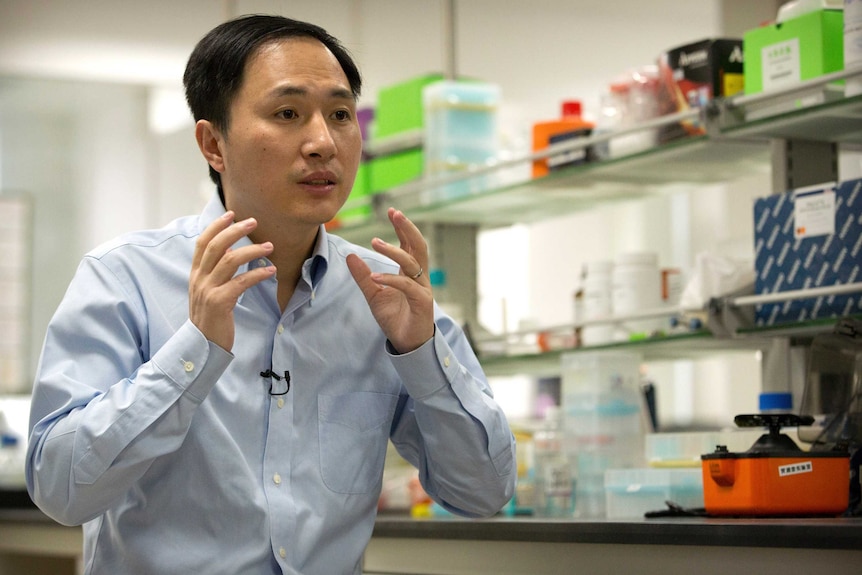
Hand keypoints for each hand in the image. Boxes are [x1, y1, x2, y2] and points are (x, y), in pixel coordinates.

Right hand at [189, 211, 275, 350]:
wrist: (203, 345)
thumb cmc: (210, 317)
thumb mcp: (207, 290)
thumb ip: (215, 270)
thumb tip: (229, 249)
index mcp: (195, 274)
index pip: (202, 243)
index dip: (216, 226)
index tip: (231, 214)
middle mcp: (199, 279)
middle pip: (216, 246)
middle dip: (235, 230)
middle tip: (253, 222)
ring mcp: (208, 290)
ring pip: (229, 260)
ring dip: (252, 250)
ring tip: (269, 246)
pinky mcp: (220, 302)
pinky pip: (241, 282)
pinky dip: (257, 274)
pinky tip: (271, 271)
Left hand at [346, 208, 433, 353]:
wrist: (407, 342)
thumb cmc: (395, 317)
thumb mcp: (374, 294)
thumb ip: (363, 276)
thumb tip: (350, 256)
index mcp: (411, 272)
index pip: (410, 244)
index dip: (403, 227)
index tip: (392, 211)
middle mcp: (420, 277)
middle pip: (418, 246)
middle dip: (408, 228)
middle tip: (395, 213)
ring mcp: (422, 288)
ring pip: (412, 263)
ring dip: (394, 251)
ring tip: (375, 242)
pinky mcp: (422, 302)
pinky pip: (407, 286)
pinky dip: (391, 279)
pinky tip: (375, 276)